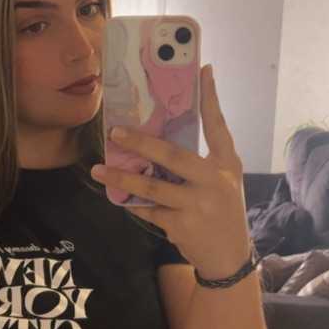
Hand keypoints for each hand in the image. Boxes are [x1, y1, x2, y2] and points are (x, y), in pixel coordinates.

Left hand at [91, 64, 251, 279]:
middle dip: (142, 142)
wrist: (229, 257)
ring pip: (152, 187)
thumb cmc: (223, 211)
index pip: (218, 126)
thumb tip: (162, 139)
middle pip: (173, 156)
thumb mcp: (223, 182)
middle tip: (115, 131)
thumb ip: (202, 160)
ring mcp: (197, 205)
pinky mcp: (180, 226)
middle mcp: (214, 182)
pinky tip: (119, 197)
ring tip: (99, 169)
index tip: (203, 70)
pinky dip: (133, 203)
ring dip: (122, 177)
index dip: (211, 98)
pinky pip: (148, 210)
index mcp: (226, 165)